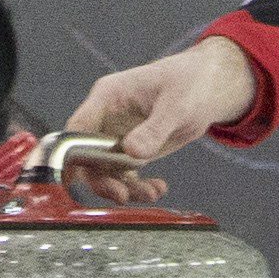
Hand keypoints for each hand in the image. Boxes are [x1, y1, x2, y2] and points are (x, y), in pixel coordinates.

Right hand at [65, 38, 260, 200]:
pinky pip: (124, 175)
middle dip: (102, 179)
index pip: (78, 127)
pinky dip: (138, 186)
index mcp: (108, 96)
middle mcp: (107, 117)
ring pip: (106, 171)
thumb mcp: (176, 105)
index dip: (71, 152)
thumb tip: (131, 152)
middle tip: (122, 195)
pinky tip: (158, 188)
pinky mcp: (131, 150)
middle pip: (87, 155)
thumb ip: (154, 129)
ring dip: (124, 187)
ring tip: (152, 194)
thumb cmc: (190, 82)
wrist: (208, 86)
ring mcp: (117, 135)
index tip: (74, 178)